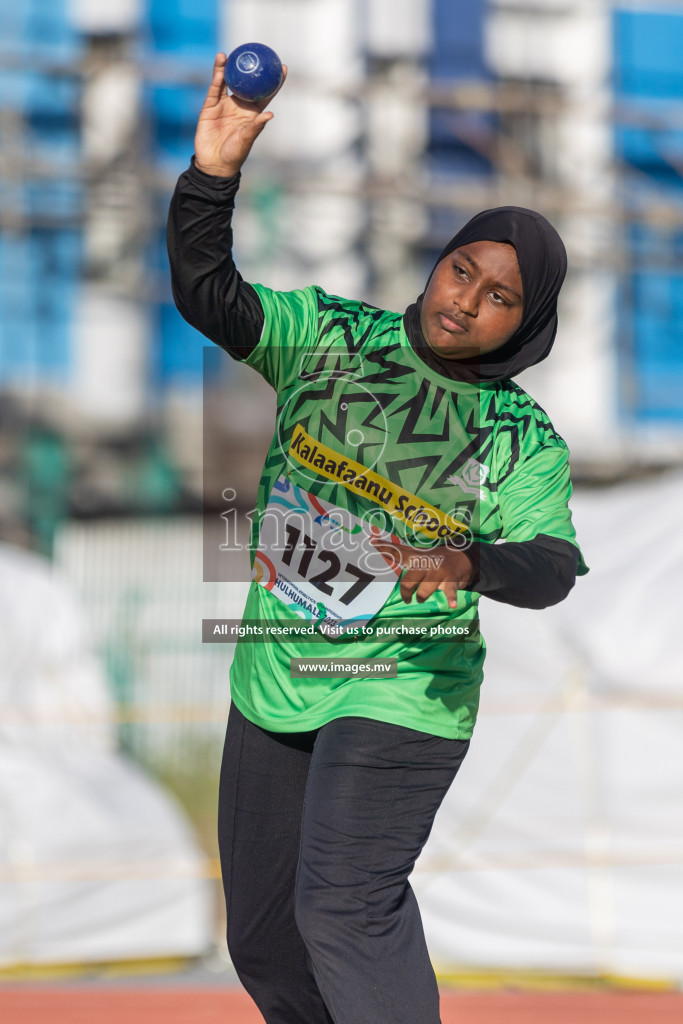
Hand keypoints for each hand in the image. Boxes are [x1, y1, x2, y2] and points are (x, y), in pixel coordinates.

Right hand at [194, 52, 286, 176]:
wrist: (214, 163)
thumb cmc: (234, 154)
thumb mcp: (246, 140)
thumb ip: (256, 126)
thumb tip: (269, 114)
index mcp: (252, 114)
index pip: (265, 94)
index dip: (274, 81)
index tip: (282, 67)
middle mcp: (239, 106)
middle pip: (246, 83)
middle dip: (250, 68)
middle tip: (255, 52)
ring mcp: (224, 105)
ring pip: (228, 82)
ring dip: (229, 68)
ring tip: (232, 54)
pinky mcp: (210, 107)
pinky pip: (215, 89)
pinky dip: (217, 76)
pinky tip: (220, 64)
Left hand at [371, 538, 472, 609]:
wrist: (462, 556)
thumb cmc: (435, 558)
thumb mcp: (418, 554)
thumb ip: (398, 551)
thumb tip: (374, 540)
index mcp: (416, 558)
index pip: (398, 553)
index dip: (385, 548)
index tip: (373, 541)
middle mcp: (426, 564)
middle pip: (408, 582)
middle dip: (406, 593)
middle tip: (407, 599)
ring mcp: (438, 572)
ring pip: (424, 591)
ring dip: (422, 598)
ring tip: (421, 599)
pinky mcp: (451, 580)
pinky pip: (449, 592)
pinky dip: (450, 599)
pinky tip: (451, 605)